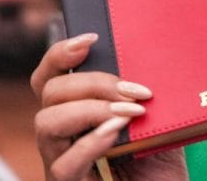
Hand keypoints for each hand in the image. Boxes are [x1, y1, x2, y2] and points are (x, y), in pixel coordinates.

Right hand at [31, 34, 187, 180]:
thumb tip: (156, 58)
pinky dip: (91, 142)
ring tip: (129, 112)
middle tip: (133, 90)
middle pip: (50, 92)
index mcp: (77, 115)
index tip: (92, 39)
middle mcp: (62, 137)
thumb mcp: (157, 121)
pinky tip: (117, 131)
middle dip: (93, 82)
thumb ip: (146, 95)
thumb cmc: (160, 167)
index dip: (61, 54)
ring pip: (46, 123)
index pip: (50, 78)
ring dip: (91, 109)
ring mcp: (61, 162)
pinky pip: (64, 164)